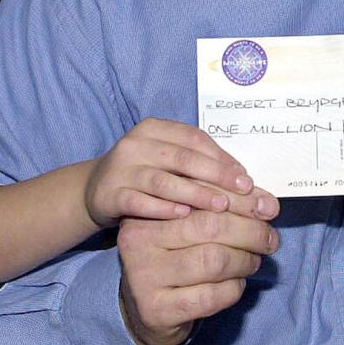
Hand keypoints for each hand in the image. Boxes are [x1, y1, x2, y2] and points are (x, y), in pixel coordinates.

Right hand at [85, 118, 278, 227]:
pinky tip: (183, 215)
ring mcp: (121, 167)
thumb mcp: (169, 161)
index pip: (195, 139)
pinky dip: (162, 208)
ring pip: (163, 180)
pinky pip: (138, 201)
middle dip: (216, 175)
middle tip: (242, 193)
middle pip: (183, 158)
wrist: (94, 188)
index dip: (222, 157)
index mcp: (155, 128)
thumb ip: (203, 167)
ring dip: (195, 193)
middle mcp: (136, 143)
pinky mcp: (109, 192)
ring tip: (220, 206)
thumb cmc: (144, 174)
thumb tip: (248, 182)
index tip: (245, 178)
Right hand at [118, 208, 279, 344]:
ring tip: (254, 260)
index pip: (203, 195)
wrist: (146, 308)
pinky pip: (211, 296)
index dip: (242, 200)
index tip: (268, 207)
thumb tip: (267, 204)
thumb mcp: (192, 223)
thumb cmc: (176, 255)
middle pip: (210, 226)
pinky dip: (234, 288)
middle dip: (250, 231)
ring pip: (213, 261)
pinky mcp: (157, 310)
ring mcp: (145, 276)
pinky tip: (237, 283)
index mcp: (149, 208)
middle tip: (269, 238)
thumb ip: (227, 207)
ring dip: (245, 261)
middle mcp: (140, 240)